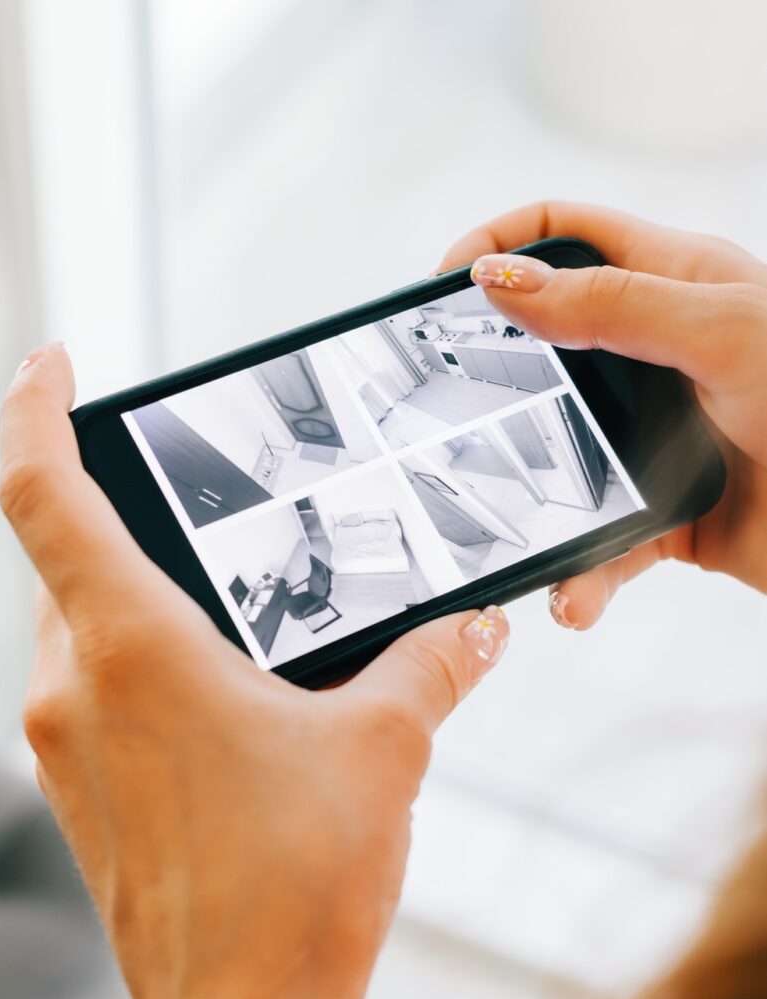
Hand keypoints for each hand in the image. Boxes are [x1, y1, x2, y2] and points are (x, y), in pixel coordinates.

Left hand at [0, 345, 508, 998]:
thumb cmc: (294, 891)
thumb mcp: (382, 751)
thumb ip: (430, 668)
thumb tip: (477, 629)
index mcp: (131, 647)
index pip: (41, 493)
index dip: (33, 410)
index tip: (48, 361)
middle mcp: (73, 688)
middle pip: (64, 555)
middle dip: (117, 509)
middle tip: (188, 495)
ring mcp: (65, 745)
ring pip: (75, 623)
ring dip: (130, 588)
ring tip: (218, 591)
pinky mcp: (82, 789)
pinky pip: (89, 685)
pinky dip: (134, 653)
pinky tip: (215, 679)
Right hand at [438, 201, 766, 627]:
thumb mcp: (723, 332)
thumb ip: (610, 305)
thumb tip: (499, 282)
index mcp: (674, 284)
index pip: (566, 234)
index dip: (500, 244)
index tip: (444, 286)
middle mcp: (655, 354)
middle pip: (541, 347)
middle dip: (489, 378)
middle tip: (448, 408)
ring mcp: (652, 436)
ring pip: (557, 456)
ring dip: (528, 497)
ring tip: (509, 524)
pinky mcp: (658, 511)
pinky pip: (597, 540)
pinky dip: (579, 574)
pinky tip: (574, 594)